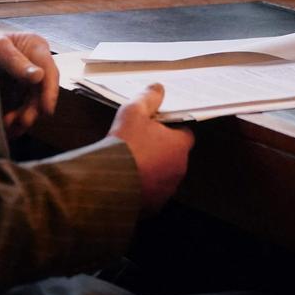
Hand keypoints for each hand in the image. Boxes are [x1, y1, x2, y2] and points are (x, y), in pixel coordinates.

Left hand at [0, 31, 59, 137]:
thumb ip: (16, 61)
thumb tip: (39, 76)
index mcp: (37, 48)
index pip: (50, 71)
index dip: (50, 91)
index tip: (46, 109)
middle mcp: (36, 66)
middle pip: (42, 92)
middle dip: (33, 109)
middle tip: (23, 121)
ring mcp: (27, 82)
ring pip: (32, 105)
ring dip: (23, 117)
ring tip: (7, 124)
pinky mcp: (17, 95)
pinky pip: (21, 111)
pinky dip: (15, 121)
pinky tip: (7, 127)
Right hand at [107, 84, 193, 212]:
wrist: (109, 183)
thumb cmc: (125, 144)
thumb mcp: (133, 112)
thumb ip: (148, 98)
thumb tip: (158, 88)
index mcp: (179, 145)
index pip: (185, 133)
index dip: (172, 128)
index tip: (158, 125)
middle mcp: (179, 168)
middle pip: (174, 154)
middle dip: (162, 148)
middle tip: (142, 141)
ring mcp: (168, 189)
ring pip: (164, 174)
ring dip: (153, 168)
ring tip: (131, 161)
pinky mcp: (154, 206)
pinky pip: (152, 192)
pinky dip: (144, 186)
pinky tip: (127, 179)